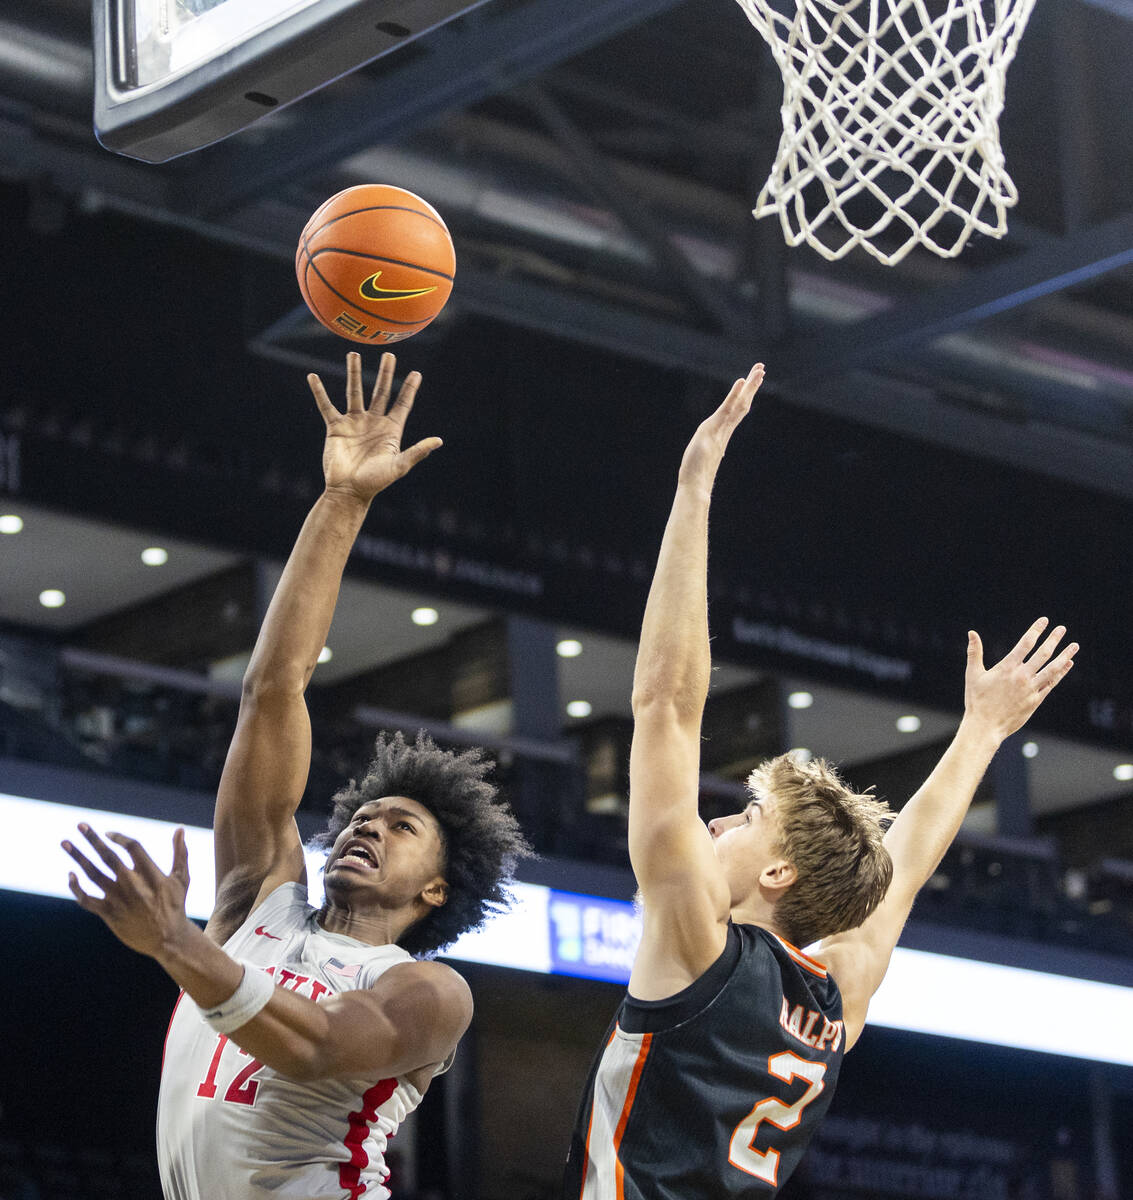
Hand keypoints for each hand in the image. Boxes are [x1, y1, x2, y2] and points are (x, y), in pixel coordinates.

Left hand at [63, 825, 192, 958]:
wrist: (167, 939)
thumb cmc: (176, 906)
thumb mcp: (182, 879)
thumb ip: (180, 853)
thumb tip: (179, 829)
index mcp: (151, 873)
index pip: (132, 847)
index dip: (119, 837)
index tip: (109, 834)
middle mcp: (132, 884)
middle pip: (108, 856)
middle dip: (92, 839)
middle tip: (81, 825)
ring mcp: (118, 899)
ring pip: (93, 873)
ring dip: (78, 857)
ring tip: (65, 843)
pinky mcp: (108, 913)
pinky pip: (87, 899)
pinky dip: (76, 888)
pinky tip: (71, 875)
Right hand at [308, 351, 442, 503]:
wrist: (348, 491)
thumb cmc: (375, 481)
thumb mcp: (399, 466)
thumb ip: (417, 451)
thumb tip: (439, 441)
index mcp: (391, 430)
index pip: (402, 404)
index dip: (409, 389)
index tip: (416, 373)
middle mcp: (373, 422)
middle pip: (380, 391)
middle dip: (385, 373)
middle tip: (389, 354)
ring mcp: (354, 423)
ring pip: (354, 392)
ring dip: (354, 373)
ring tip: (353, 354)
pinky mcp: (336, 427)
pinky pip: (326, 405)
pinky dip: (319, 391)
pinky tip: (312, 376)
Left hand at [677, 363, 763, 492]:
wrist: (695, 486)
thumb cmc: (697, 476)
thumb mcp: (703, 457)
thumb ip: (710, 452)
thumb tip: (715, 454)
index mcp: (723, 433)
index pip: (736, 410)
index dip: (745, 395)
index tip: (752, 381)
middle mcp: (725, 429)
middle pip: (742, 403)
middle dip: (752, 386)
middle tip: (762, 369)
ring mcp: (721, 429)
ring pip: (739, 404)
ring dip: (749, 386)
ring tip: (759, 370)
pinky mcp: (713, 430)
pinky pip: (726, 409)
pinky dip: (734, 395)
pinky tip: (742, 381)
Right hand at [964, 618, 1077, 740]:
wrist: (985, 726)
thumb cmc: (977, 700)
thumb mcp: (973, 674)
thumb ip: (974, 652)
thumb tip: (971, 632)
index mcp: (1007, 668)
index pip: (1025, 644)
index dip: (1036, 630)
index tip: (1044, 621)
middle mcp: (1022, 676)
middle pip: (1043, 654)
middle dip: (1053, 639)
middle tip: (1062, 628)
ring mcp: (1031, 689)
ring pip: (1052, 668)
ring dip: (1064, 656)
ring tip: (1074, 646)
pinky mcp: (1036, 700)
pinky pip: (1051, 683)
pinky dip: (1060, 673)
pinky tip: (1067, 665)